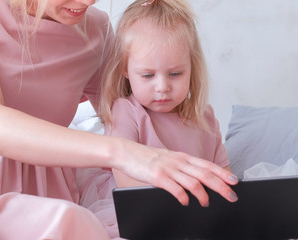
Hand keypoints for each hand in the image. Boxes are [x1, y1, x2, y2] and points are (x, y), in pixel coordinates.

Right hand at [115, 140, 238, 206]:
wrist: (127, 153)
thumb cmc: (147, 157)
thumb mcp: (168, 158)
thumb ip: (182, 167)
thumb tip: (196, 178)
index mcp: (182, 157)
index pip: (207, 165)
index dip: (222, 173)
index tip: (234, 181)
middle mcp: (178, 162)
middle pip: (205, 174)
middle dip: (221, 186)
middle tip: (231, 196)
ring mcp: (168, 169)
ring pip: (194, 182)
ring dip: (203, 195)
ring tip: (206, 203)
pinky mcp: (157, 176)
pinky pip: (175, 189)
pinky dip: (183, 197)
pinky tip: (185, 202)